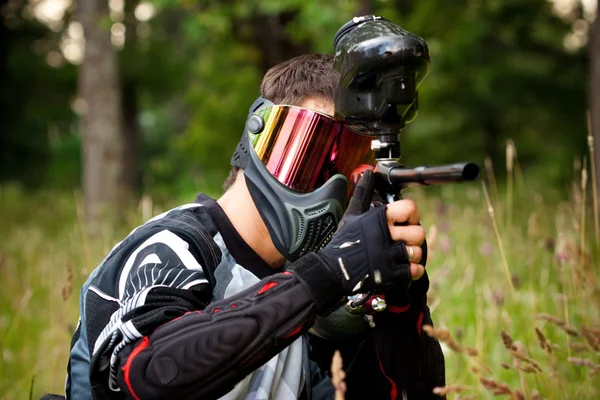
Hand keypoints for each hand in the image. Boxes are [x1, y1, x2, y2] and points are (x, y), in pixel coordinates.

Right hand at [317, 170, 425, 294]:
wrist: (333, 270)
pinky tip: (403, 268)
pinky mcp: (389, 273)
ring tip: (401, 255)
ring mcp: (387, 255)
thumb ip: (363, 194)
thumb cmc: (344, 241)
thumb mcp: (352, 215)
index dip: (411, 215)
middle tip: (403, 241)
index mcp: (378, 218)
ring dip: (412, 255)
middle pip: (418, 232)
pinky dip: (412, 271)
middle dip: (413, 238)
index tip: (406, 221)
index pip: (411, 208)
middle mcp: (384, 234)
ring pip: (417, 252)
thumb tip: (368, 174)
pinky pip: (414, 270)